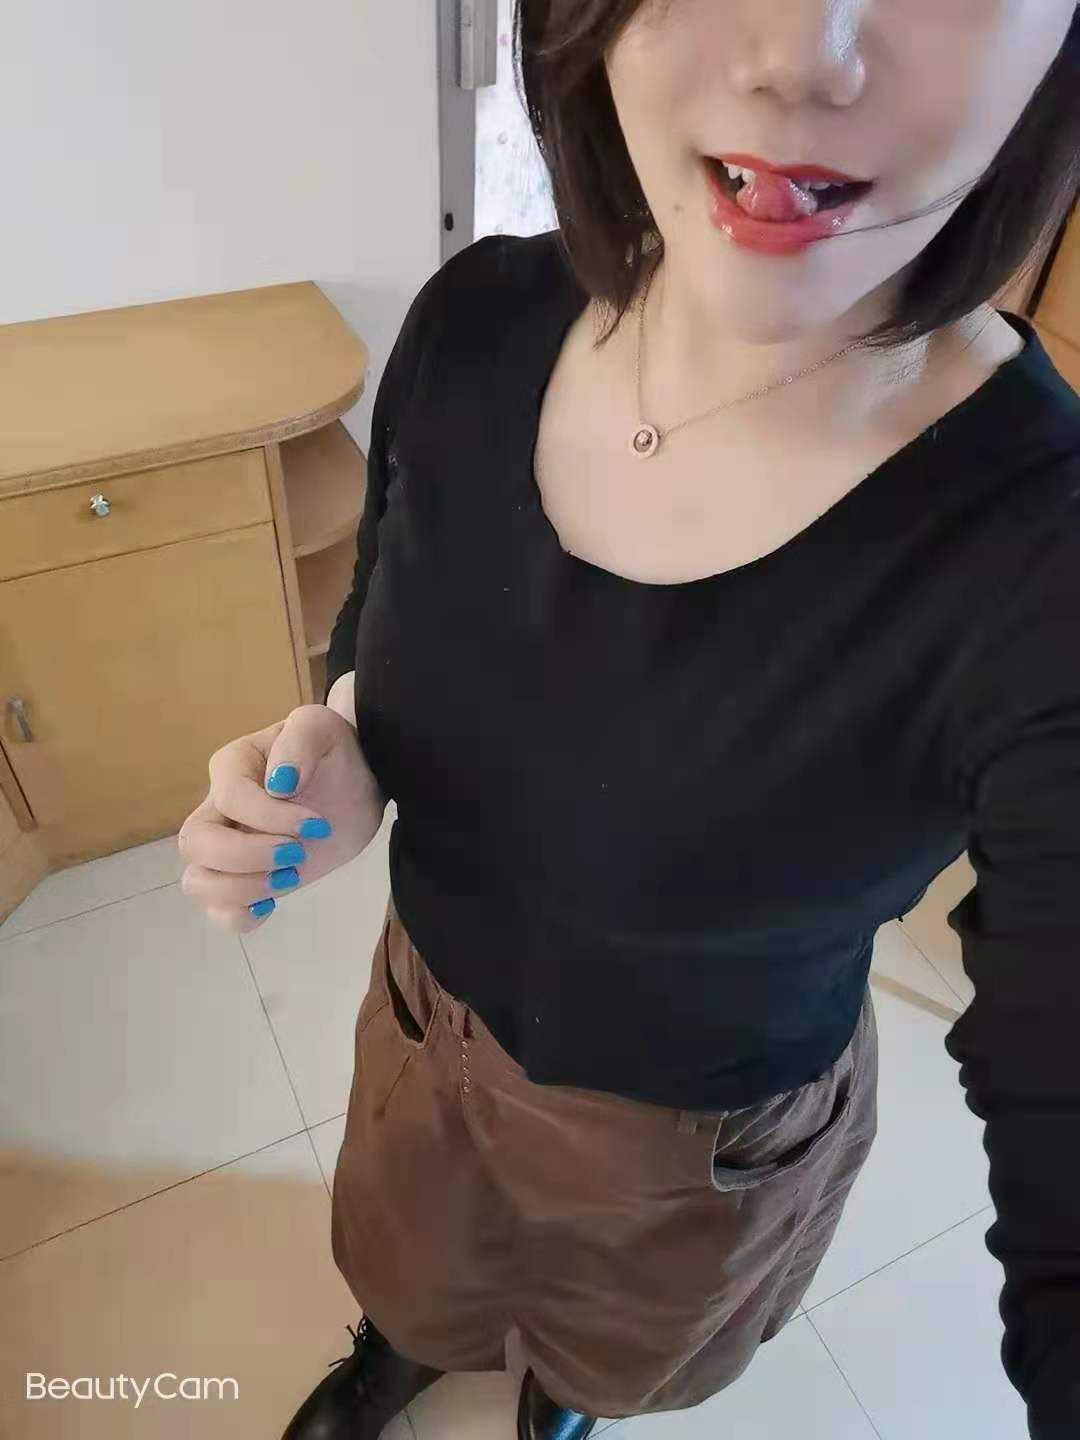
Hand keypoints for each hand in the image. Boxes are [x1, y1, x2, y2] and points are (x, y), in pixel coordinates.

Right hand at [178, 703, 385, 932]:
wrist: (357, 785)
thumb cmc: (334, 752)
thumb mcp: (323, 728)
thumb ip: (300, 740)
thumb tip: (278, 782)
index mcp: (231, 767)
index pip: (229, 799)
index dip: (271, 817)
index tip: (317, 824)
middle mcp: (218, 809)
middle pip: (196, 844)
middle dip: (248, 856)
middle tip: (298, 853)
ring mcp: (229, 847)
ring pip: (197, 882)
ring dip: (243, 888)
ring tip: (289, 877)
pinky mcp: (248, 879)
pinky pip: (219, 911)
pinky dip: (240, 916)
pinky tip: (273, 903)